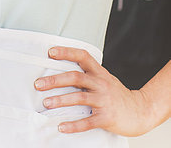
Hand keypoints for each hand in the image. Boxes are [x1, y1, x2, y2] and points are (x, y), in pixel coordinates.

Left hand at [34, 46, 151, 135]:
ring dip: (60, 100)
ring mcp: (104, 100)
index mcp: (99, 72)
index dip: (66, 52)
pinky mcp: (107, 117)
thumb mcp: (104, 78)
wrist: (140, 111)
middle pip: (75, 77)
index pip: (82, 56)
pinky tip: (61, 126)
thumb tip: (61, 72)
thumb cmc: (117, 94)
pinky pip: (87, 122)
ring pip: (79, 97)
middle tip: (38, 84)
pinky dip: (73, 125)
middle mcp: (101, 83)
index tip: (50, 52)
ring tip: (46, 103)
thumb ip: (88, 74)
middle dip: (55, 80)